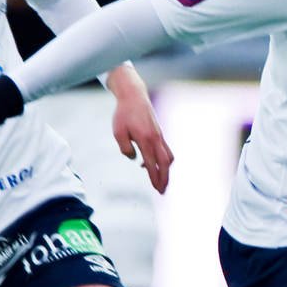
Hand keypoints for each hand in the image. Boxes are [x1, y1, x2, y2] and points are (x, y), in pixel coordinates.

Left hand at [106, 68, 173, 192]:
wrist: (134, 95)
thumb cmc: (124, 114)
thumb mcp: (118, 132)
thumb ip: (126, 148)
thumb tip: (135, 159)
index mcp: (146, 140)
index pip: (152, 164)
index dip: (154, 177)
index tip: (157, 189)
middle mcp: (156, 139)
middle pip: (166, 163)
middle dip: (165, 178)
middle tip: (162, 190)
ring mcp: (159, 136)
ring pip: (168, 157)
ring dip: (165, 170)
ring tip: (159, 179)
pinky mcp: (159, 133)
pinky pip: (165, 150)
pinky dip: (162, 160)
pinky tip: (149, 163)